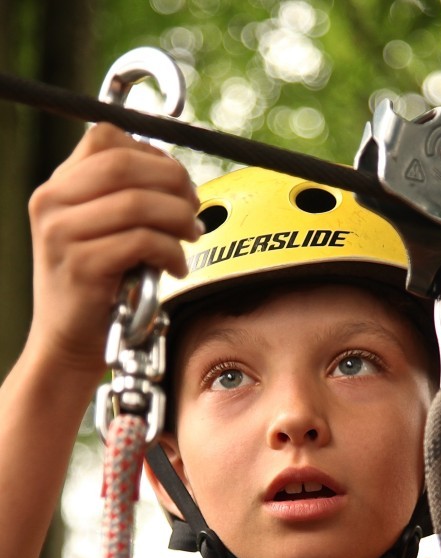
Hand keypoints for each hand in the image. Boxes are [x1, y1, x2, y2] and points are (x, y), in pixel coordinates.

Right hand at [27, 123, 201, 377]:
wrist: (67, 342)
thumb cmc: (95, 289)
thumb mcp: (98, 232)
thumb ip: (123, 200)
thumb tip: (178, 178)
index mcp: (56, 187)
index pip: (106, 138)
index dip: (152, 153)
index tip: (177, 181)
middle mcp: (52, 203)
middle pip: (125, 164)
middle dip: (173, 182)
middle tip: (194, 207)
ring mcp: (63, 234)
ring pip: (138, 202)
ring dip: (178, 218)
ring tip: (190, 237)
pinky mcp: (82, 265)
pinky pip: (142, 242)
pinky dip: (171, 251)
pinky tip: (176, 266)